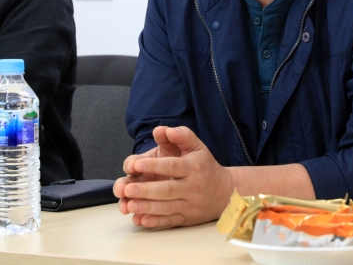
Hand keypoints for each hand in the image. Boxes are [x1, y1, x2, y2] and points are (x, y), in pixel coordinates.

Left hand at [113, 126, 234, 227]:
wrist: (225, 192)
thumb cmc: (205, 166)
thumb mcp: (198, 147)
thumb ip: (181, 136)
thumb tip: (162, 130)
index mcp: (193, 167)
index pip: (172, 166)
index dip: (154, 166)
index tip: (137, 165)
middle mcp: (192, 187)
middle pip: (167, 190)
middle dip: (146, 190)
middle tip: (127, 189)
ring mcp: (189, 205)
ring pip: (167, 207)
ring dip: (147, 207)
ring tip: (129, 205)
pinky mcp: (187, 219)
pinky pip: (170, 221)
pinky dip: (155, 222)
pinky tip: (141, 220)